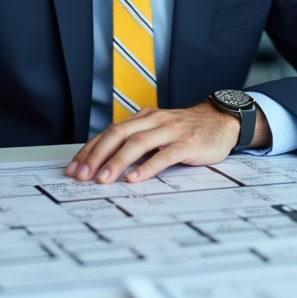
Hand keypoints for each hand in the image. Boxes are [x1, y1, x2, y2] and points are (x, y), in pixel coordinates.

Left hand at [65, 101, 270, 184]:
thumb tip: (105, 163)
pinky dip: (147, 167)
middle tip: (83, 176)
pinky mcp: (188, 143)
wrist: (222, 121)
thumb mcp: (158, 131)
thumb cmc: (187, 131)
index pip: (109, 132)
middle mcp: (154, 121)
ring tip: (104, 179)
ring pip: (138, 143)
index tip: (74, 169)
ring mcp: (171, 131)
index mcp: (143, 118)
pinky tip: (135, 178)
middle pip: (118, 134)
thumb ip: (137, 142)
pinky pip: (164, 155)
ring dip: (117, 162)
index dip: (89, 150)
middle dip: (97, 156)